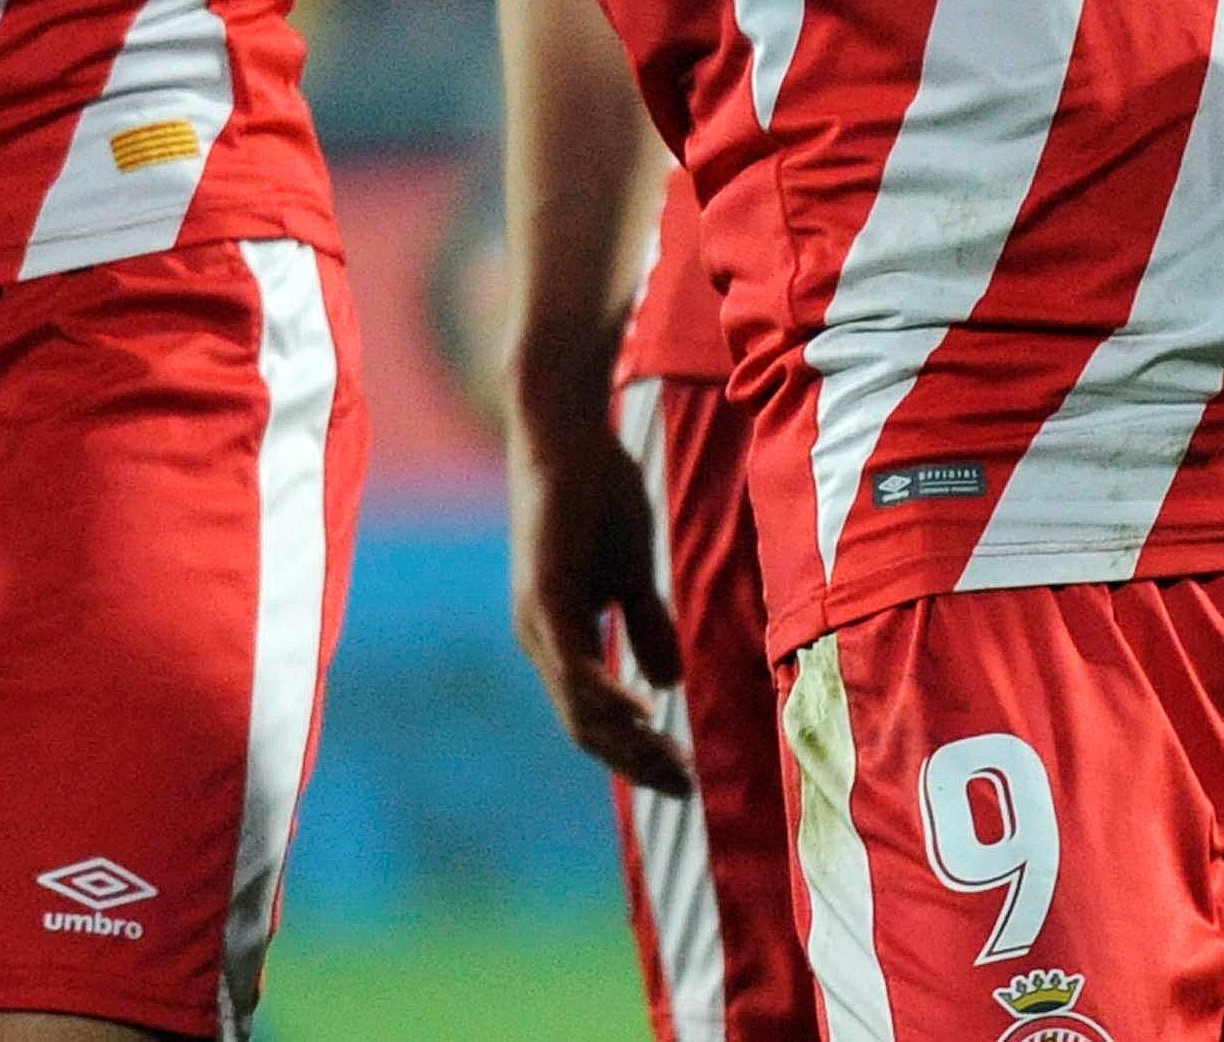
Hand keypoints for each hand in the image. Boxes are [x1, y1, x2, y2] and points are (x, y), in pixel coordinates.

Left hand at [506, 408, 689, 796]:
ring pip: (578, 705)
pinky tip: (638, 716)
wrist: (569, 435)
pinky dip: (603, 695)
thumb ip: (646, 624)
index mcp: (560, 636)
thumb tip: (666, 684)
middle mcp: (541, 638)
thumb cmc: (598, 495)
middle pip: (586, 725)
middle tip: (684, 789)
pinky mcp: (545, 594)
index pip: (595, 715)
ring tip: (670, 767)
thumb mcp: (633, 572)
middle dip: (637, 761)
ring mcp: (538, 619)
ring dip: (626, 742)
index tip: (682, 779)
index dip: (636, 752)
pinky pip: (572, 663)